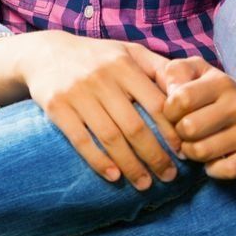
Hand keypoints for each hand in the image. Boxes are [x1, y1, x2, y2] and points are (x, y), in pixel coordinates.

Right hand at [18, 31, 184, 190]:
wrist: (46, 53)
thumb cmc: (97, 56)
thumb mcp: (128, 52)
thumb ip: (158, 68)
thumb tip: (189, 91)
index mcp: (124, 64)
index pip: (156, 104)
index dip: (172, 132)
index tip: (184, 153)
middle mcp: (102, 78)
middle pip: (135, 126)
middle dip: (155, 156)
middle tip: (169, 177)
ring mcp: (78, 93)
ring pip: (110, 137)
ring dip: (131, 166)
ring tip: (145, 184)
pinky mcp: (57, 107)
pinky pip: (81, 140)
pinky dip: (99, 162)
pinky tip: (114, 177)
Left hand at [159, 55, 235, 179]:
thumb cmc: (217, 90)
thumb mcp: (197, 70)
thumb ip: (177, 72)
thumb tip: (169, 92)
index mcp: (222, 83)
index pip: (182, 99)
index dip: (168, 110)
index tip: (173, 113)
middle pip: (190, 128)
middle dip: (178, 132)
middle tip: (183, 131)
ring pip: (203, 151)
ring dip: (191, 152)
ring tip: (194, 144)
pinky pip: (228, 170)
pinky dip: (213, 169)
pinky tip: (211, 160)